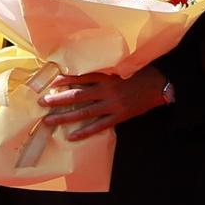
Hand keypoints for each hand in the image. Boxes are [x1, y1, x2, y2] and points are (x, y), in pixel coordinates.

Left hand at [42, 67, 169, 140]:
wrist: (162, 86)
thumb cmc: (141, 74)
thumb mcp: (123, 67)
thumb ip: (104, 71)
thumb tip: (83, 73)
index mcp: (108, 76)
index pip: (81, 77)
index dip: (64, 80)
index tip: (50, 82)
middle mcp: (108, 91)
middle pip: (77, 96)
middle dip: (57, 100)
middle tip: (41, 102)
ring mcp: (113, 105)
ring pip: (84, 112)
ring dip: (64, 117)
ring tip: (48, 120)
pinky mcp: (119, 116)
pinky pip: (99, 126)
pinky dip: (84, 132)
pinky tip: (71, 136)